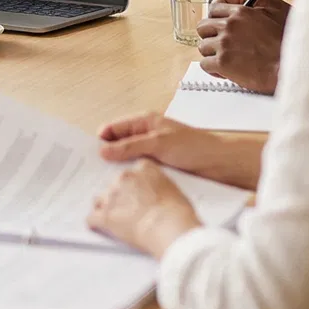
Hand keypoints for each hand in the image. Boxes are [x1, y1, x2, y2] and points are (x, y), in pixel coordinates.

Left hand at [88, 162, 200, 256]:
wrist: (169, 227)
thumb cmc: (178, 211)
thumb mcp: (173, 189)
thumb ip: (159, 185)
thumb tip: (156, 194)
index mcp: (143, 168)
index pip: (133, 170)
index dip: (135, 182)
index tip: (137, 190)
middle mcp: (124, 177)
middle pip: (115, 183)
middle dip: (119, 195)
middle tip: (129, 208)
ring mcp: (112, 195)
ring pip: (100, 199)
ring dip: (106, 207)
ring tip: (115, 219)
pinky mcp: (104, 215)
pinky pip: (92, 218)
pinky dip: (96, 223)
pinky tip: (101, 228)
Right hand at [99, 111, 263, 189]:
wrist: (222, 165)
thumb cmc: (195, 148)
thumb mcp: (158, 143)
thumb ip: (130, 146)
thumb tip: (103, 150)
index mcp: (145, 121)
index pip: (114, 128)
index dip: (101, 139)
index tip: (87, 153)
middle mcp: (147, 135)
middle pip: (119, 144)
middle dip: (107, 155)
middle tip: (91, 170)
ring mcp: (153, 152)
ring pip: (129, 159)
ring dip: (120, 168)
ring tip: (106, 181)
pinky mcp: (160, 168)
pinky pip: (140, 171)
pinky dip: (132, 176)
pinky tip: (125, 187)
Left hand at [196, 0, 290, 93]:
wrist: (292, 67)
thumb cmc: (290, 42)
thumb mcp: (278, 10)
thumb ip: (257, 2)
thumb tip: (243, 1)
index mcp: (241, 11)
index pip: (214, 8)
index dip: (215, 18)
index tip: (218, 25)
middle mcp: (229, 26)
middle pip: (203, 27)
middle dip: (211, 35)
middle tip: (222, 43)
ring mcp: (224, 44)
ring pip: (203, 46)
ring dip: (213, 53)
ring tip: (228, 59)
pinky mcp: (223, 63)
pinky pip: (205, 64)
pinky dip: (213, 69)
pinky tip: (225, 71)